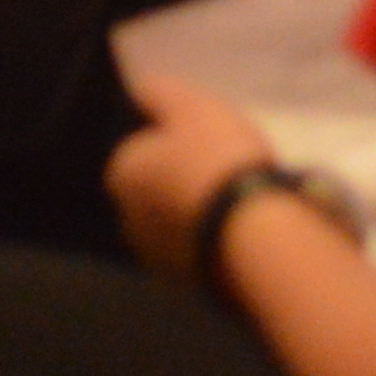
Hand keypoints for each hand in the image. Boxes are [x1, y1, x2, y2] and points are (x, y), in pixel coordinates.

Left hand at [109, 70, 277, 284]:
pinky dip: (221, 247)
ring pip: (181, 229)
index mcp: (119, 174)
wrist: (256, 236)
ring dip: (201, 220)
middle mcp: (129, 219)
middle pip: (157, 195)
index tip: (204, 147)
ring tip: (243, 207)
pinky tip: (250, 238)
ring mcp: (161, 258)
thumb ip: (159, 94)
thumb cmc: (217, 160)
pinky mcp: (195, 286)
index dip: (172, 148)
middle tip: (225, 176)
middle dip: (183, 187)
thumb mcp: (190, 107)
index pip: (139, 154)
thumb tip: (140, 89)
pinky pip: (206, 256)